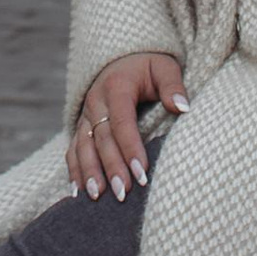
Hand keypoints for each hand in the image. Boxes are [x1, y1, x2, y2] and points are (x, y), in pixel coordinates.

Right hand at [68, 51, 187, 201]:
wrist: (122, 58)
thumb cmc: (148, 66)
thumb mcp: (164, 68)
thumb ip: (173, 86)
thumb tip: (183, 108)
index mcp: (116, 87)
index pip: (122, 122)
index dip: (131, 148)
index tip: (143, 173)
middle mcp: (95, 102)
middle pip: (102, 139)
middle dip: (111, 167)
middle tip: (123, 193)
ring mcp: (85, 115)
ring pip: (83, 146)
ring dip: (89, 172)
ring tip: (97, 196)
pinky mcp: (81, 126)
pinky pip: (73, 149)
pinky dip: (74, 170)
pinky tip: (78, 192)